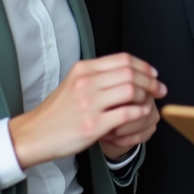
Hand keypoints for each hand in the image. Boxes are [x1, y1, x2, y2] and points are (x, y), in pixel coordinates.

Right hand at [8, 52, 166, 169]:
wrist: (35, 134)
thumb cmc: (56, 112)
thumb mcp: (73, 83)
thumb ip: (97, 75)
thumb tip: (126, 72)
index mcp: (83, 69)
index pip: (122, 59)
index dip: (143, 66)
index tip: (153, 74)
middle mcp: (86, 83)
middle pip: (130, 73)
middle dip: (151, 81)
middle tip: (159, 89)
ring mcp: (90, 104)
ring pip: (131, 91)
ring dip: (146, 96)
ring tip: (150, 102)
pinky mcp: (93, 125)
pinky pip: (126, 114)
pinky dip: (139, 112)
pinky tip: (141, 114)